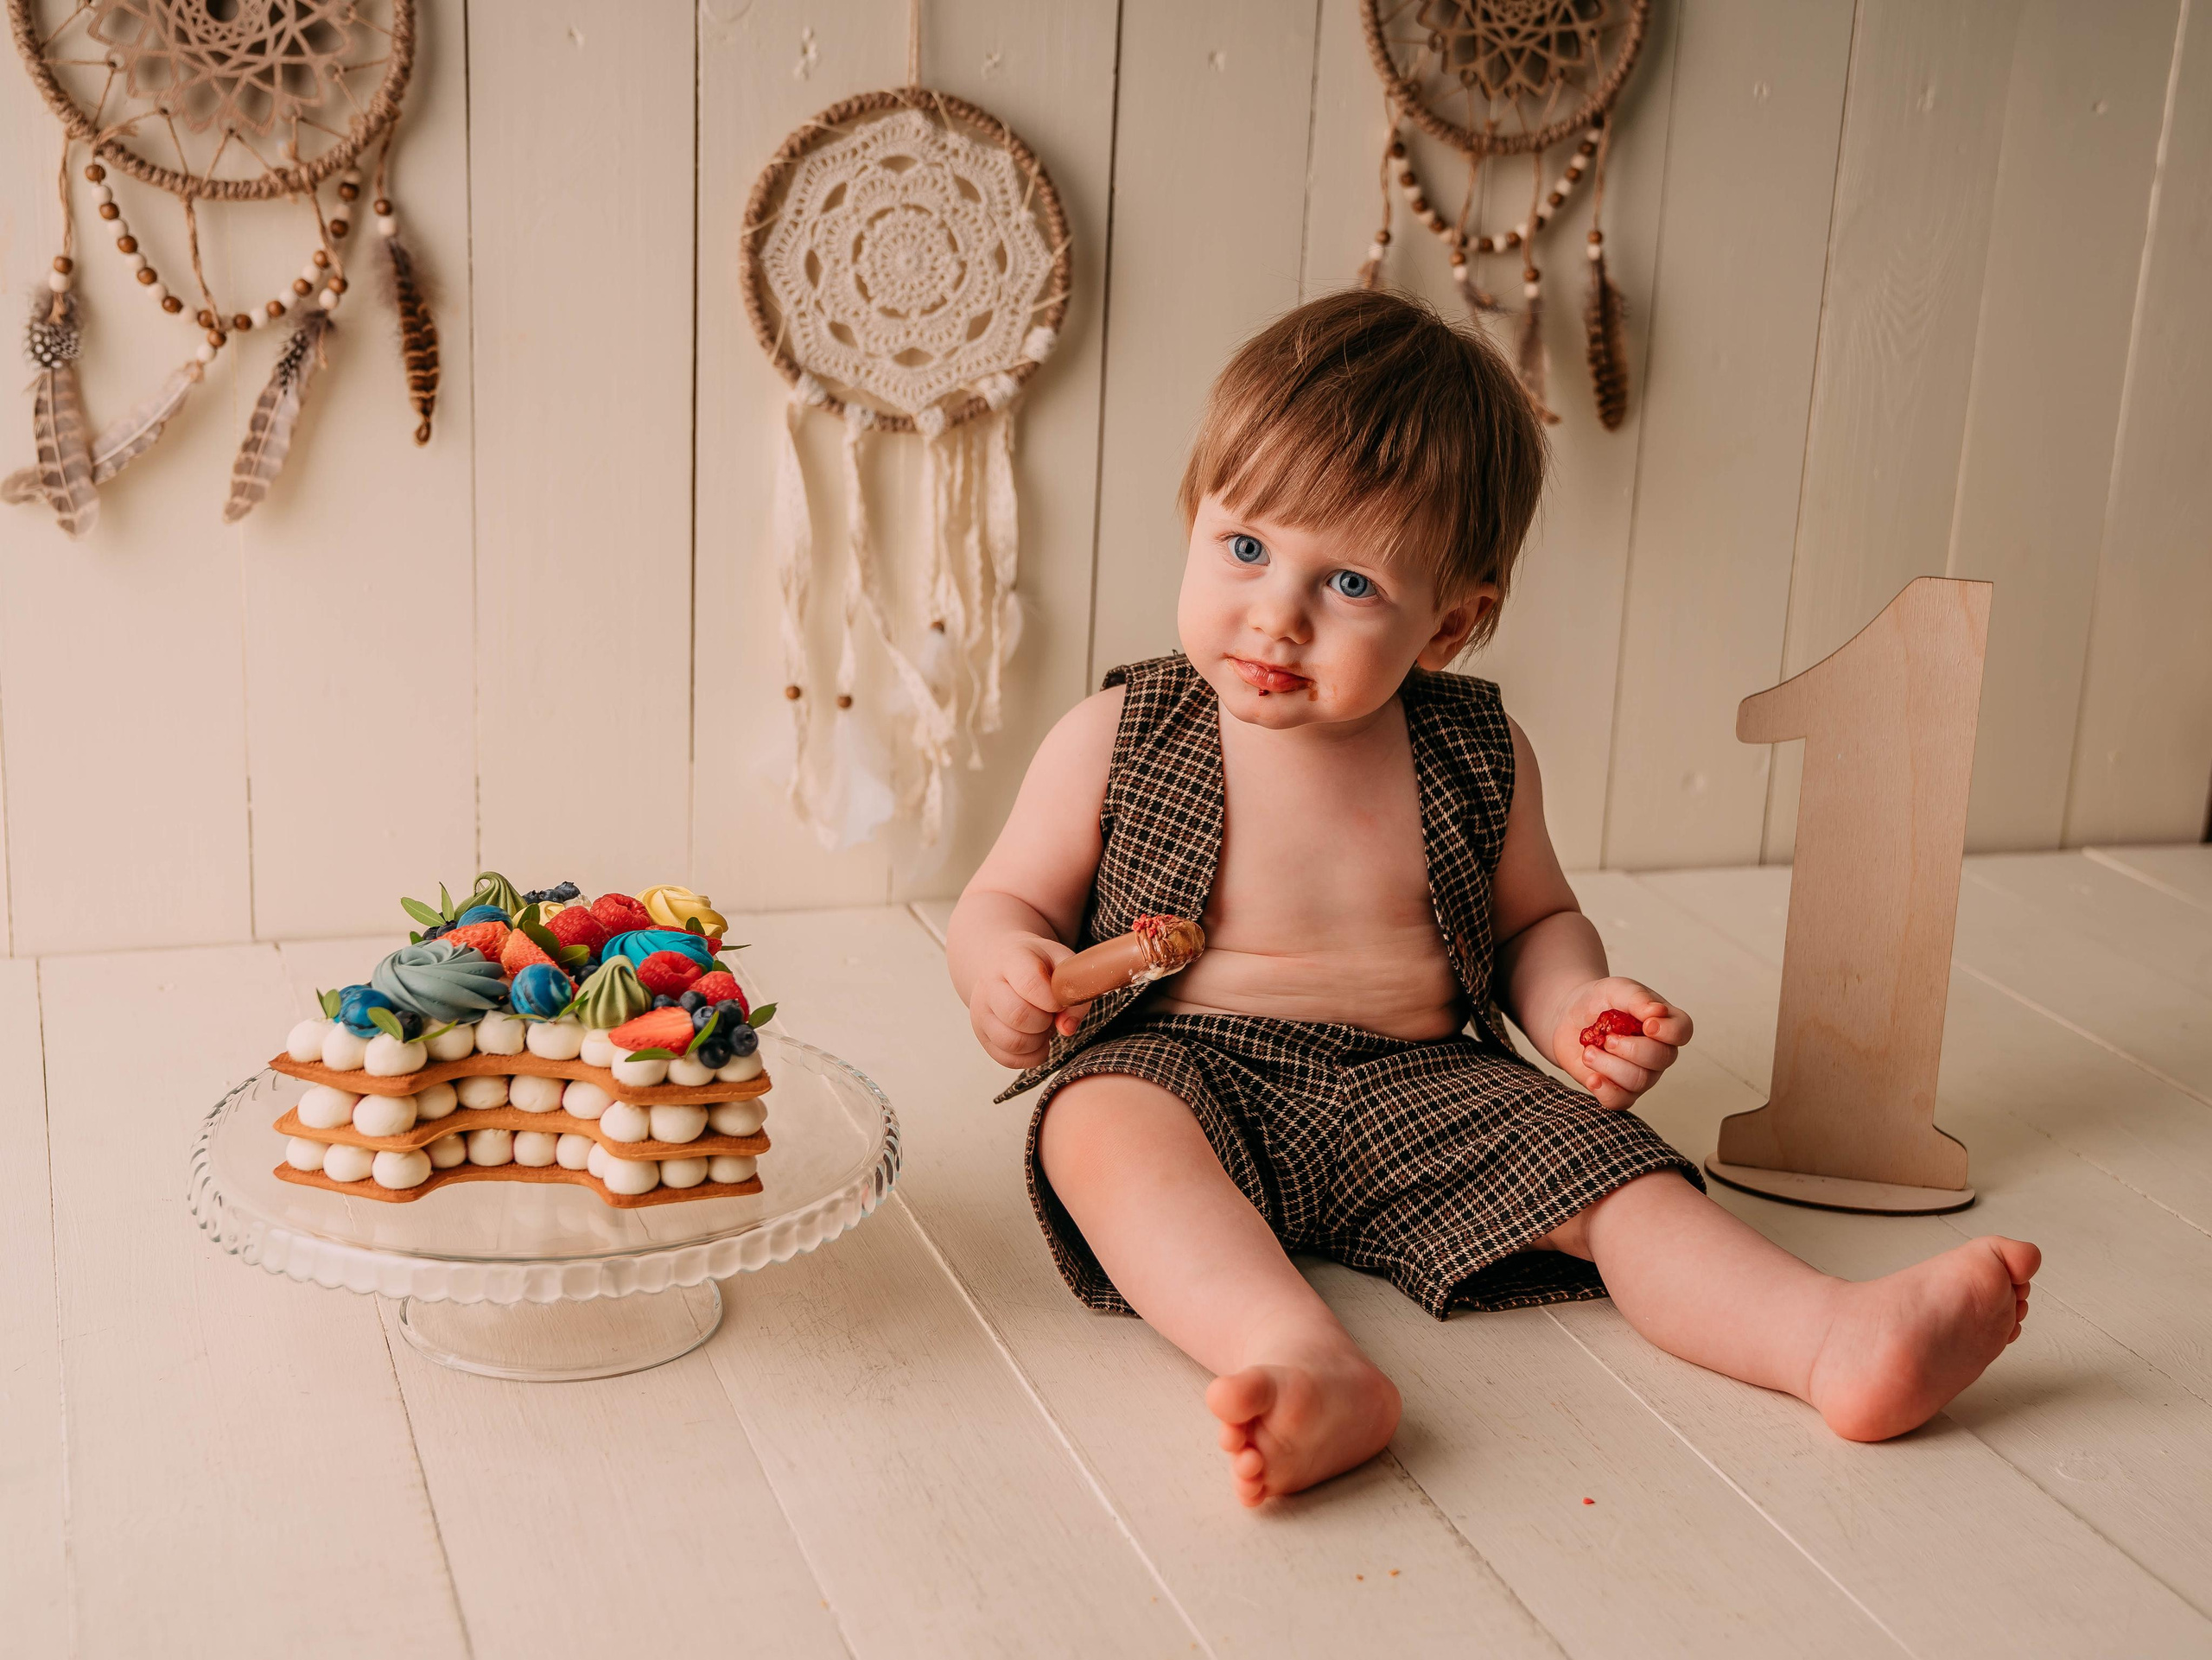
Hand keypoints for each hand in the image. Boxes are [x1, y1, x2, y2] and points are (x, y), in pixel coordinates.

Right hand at [967, 932, 1091, 1069]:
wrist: (1003, 965)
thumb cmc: (1039, 965)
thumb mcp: (1063, 964)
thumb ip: (1074, 990)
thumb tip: (1066, 1028)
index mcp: (1011, 959)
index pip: (1029, 984)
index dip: (1052, 1000)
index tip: (1059, 1001)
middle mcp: (989, 985)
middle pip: (1017, 1015)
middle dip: (1044, 1022)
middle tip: (1050, 1014)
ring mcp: (981, 1012)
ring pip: (1012, 1042)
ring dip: (1038, 1042)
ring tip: (1043, 1027)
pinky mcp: (982, 1035)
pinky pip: (1008, 1059)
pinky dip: (1031, 1057)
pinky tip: (1037, 1040)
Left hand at [1549, 978, 1692, 1110]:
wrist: (1570, 1016)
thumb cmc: (1601, 1001)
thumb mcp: (1617, 989)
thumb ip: (1637, 998)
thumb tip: (1658, 1012)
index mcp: (1665, 1024)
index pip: (1682, 1031)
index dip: (1668, 1032)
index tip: (1647, 1025)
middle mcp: (1659, 1052)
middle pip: (1661, 1059)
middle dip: (1630, 1048)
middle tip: (1607, 1037)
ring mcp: (1642, 1074)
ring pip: (1639, 1080)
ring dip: (1609, 1065)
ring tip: (1589, 1052)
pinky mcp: (1620, 1090)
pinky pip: (1621, 1101)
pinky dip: (1605, 1090)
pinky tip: (1592, 1077)